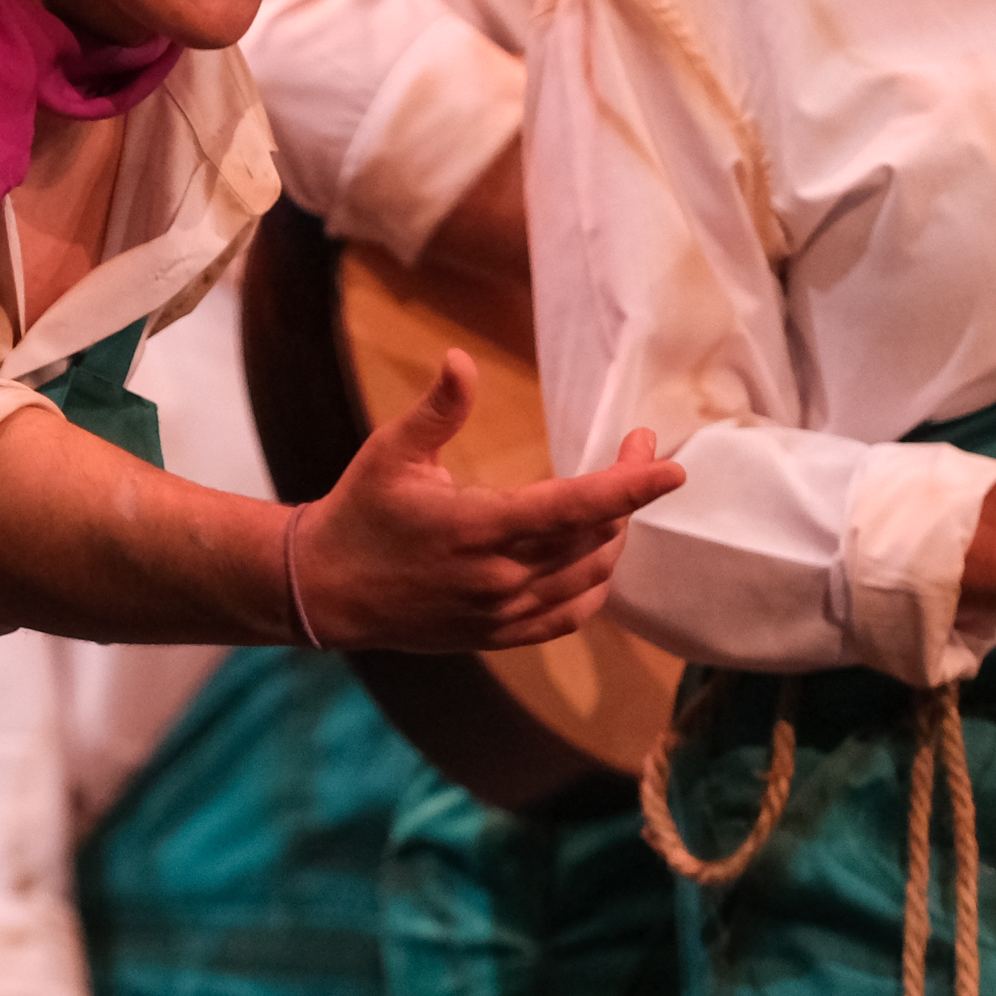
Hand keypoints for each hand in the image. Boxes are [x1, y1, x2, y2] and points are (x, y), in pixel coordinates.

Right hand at [291, 350, 683, 653]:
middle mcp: (499, 577)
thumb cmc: (360, 512)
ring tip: (617, 499)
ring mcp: (502, 613)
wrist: (327, 590)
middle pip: (594, 539)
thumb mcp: (391, 452)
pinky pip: (570, 615)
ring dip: (615, 537)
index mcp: (477, 527)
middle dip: (628, 494)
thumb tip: (462, 359)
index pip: (574, 507)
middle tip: (635, 451)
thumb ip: (437, 409)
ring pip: (590, 578)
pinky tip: (597, 557)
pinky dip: (595, 585)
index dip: (628, 487)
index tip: (669, 466)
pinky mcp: (499, 635)